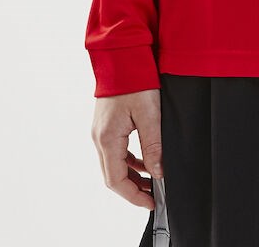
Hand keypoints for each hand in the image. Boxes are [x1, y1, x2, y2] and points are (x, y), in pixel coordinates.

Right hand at [91, 88, 162, 208]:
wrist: (123, 55)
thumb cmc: (135, 80)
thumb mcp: (150, 114)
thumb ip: (153, 146)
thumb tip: (158, 172)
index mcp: (107, 138)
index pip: (116, 180)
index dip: (133, 196)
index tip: (151, 202)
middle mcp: (99, 137)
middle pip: (112, 175)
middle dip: (133, 189)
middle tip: (154, 195)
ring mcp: (101, 131)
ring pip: (113, 164)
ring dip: (131, 175)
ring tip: (153, 180)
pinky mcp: (106, 124)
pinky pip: (115, 150)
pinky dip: (129, 160)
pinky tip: (145, 160)